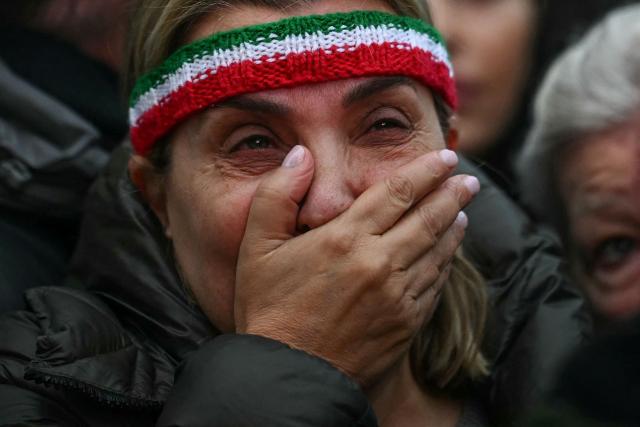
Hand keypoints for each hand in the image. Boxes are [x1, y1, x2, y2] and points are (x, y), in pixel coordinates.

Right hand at [234, 146, 478, 386]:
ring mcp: (397, 295)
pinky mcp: (406, 323)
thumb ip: (277, 195)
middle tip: (469, 180)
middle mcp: (378, 262)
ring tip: (464, 210)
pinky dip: (446, 263)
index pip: (398, 192)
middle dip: (453, 194)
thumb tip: (302, 156)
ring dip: (455, 226)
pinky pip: (435, 285)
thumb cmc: (269, 308)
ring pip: (437, 251)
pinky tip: (449, 253)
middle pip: (428, 218)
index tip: (445, 158)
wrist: (289, 374)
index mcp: (344, 238)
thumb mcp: (256, 246)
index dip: (425, 171)